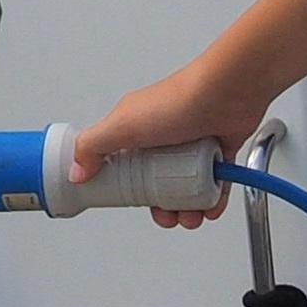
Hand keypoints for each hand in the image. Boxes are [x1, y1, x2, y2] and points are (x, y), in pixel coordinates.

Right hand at [70, 61, 252, 229]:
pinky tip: (210, 206)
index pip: (122, 165)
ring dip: (187, 208)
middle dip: (160, 206)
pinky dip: (212, 199)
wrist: (228, 92)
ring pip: (185, 187)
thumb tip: (77, 172)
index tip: (128, 203)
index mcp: (135, 128)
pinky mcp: (219, 150)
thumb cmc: (179, 100)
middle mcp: (162, 136)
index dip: (123, 188)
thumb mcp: (123, 125)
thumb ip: (93, 147)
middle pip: (155, 183)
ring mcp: (191, 144)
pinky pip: (214, 183)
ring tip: (191, 214)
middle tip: (166, 213)